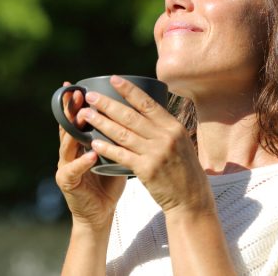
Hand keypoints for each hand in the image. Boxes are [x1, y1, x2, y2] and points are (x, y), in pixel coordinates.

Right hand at [55, 82, 125, 231]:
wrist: (100, 213)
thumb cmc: (109, 182)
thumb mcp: (114, 154)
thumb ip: (117, 136)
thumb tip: (137, 114)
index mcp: (80, 143)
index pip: (75, 119)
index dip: (75, 103)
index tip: (76, 85)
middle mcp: (69, 151)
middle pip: (67, 126)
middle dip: (70, 109)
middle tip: (76, 93)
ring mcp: (65, 166)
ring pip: (67, 144)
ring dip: (74, 129)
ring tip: (82, 116)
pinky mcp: (67, 182)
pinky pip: (74, 169)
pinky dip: (83, 161)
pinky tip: (91, 153)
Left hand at [78, 76, 212, 214]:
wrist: (192, 198)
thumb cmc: (184, 169)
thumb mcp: (181, 142)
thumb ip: (164, 127)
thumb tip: (145, 108)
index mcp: (173, 126)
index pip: (147, 103)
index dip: (128, 90)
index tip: (113, 79)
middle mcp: (166, 136)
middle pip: (131, 116)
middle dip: (107, 104)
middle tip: (90, 96)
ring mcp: (156, 153)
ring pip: (123, 133)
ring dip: (101, 122)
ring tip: (85, 115)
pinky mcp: (147, 170)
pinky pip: (122, 155)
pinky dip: (107, 147)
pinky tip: (94, 141)